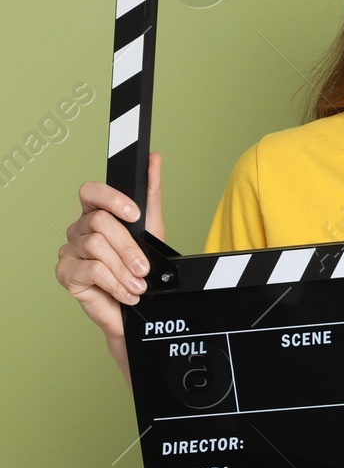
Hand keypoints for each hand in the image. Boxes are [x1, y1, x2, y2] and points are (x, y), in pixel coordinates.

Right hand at [56, 152, 164, 340]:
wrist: (140, 308)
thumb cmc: (143, 268)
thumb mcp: (153, 228)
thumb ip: (151, 193)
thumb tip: (154, 158)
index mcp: (97, 213)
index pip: (91, 192)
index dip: (111, 199)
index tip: (134, 214)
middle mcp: (80, 228)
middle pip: (100, 223)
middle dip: (129, 247)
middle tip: (144, 268)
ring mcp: (70, 250)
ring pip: (96, 247)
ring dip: (124, 269)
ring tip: (138, 284)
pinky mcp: (65, 272)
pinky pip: (90, 270)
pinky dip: (114, 283)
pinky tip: (125, 293)